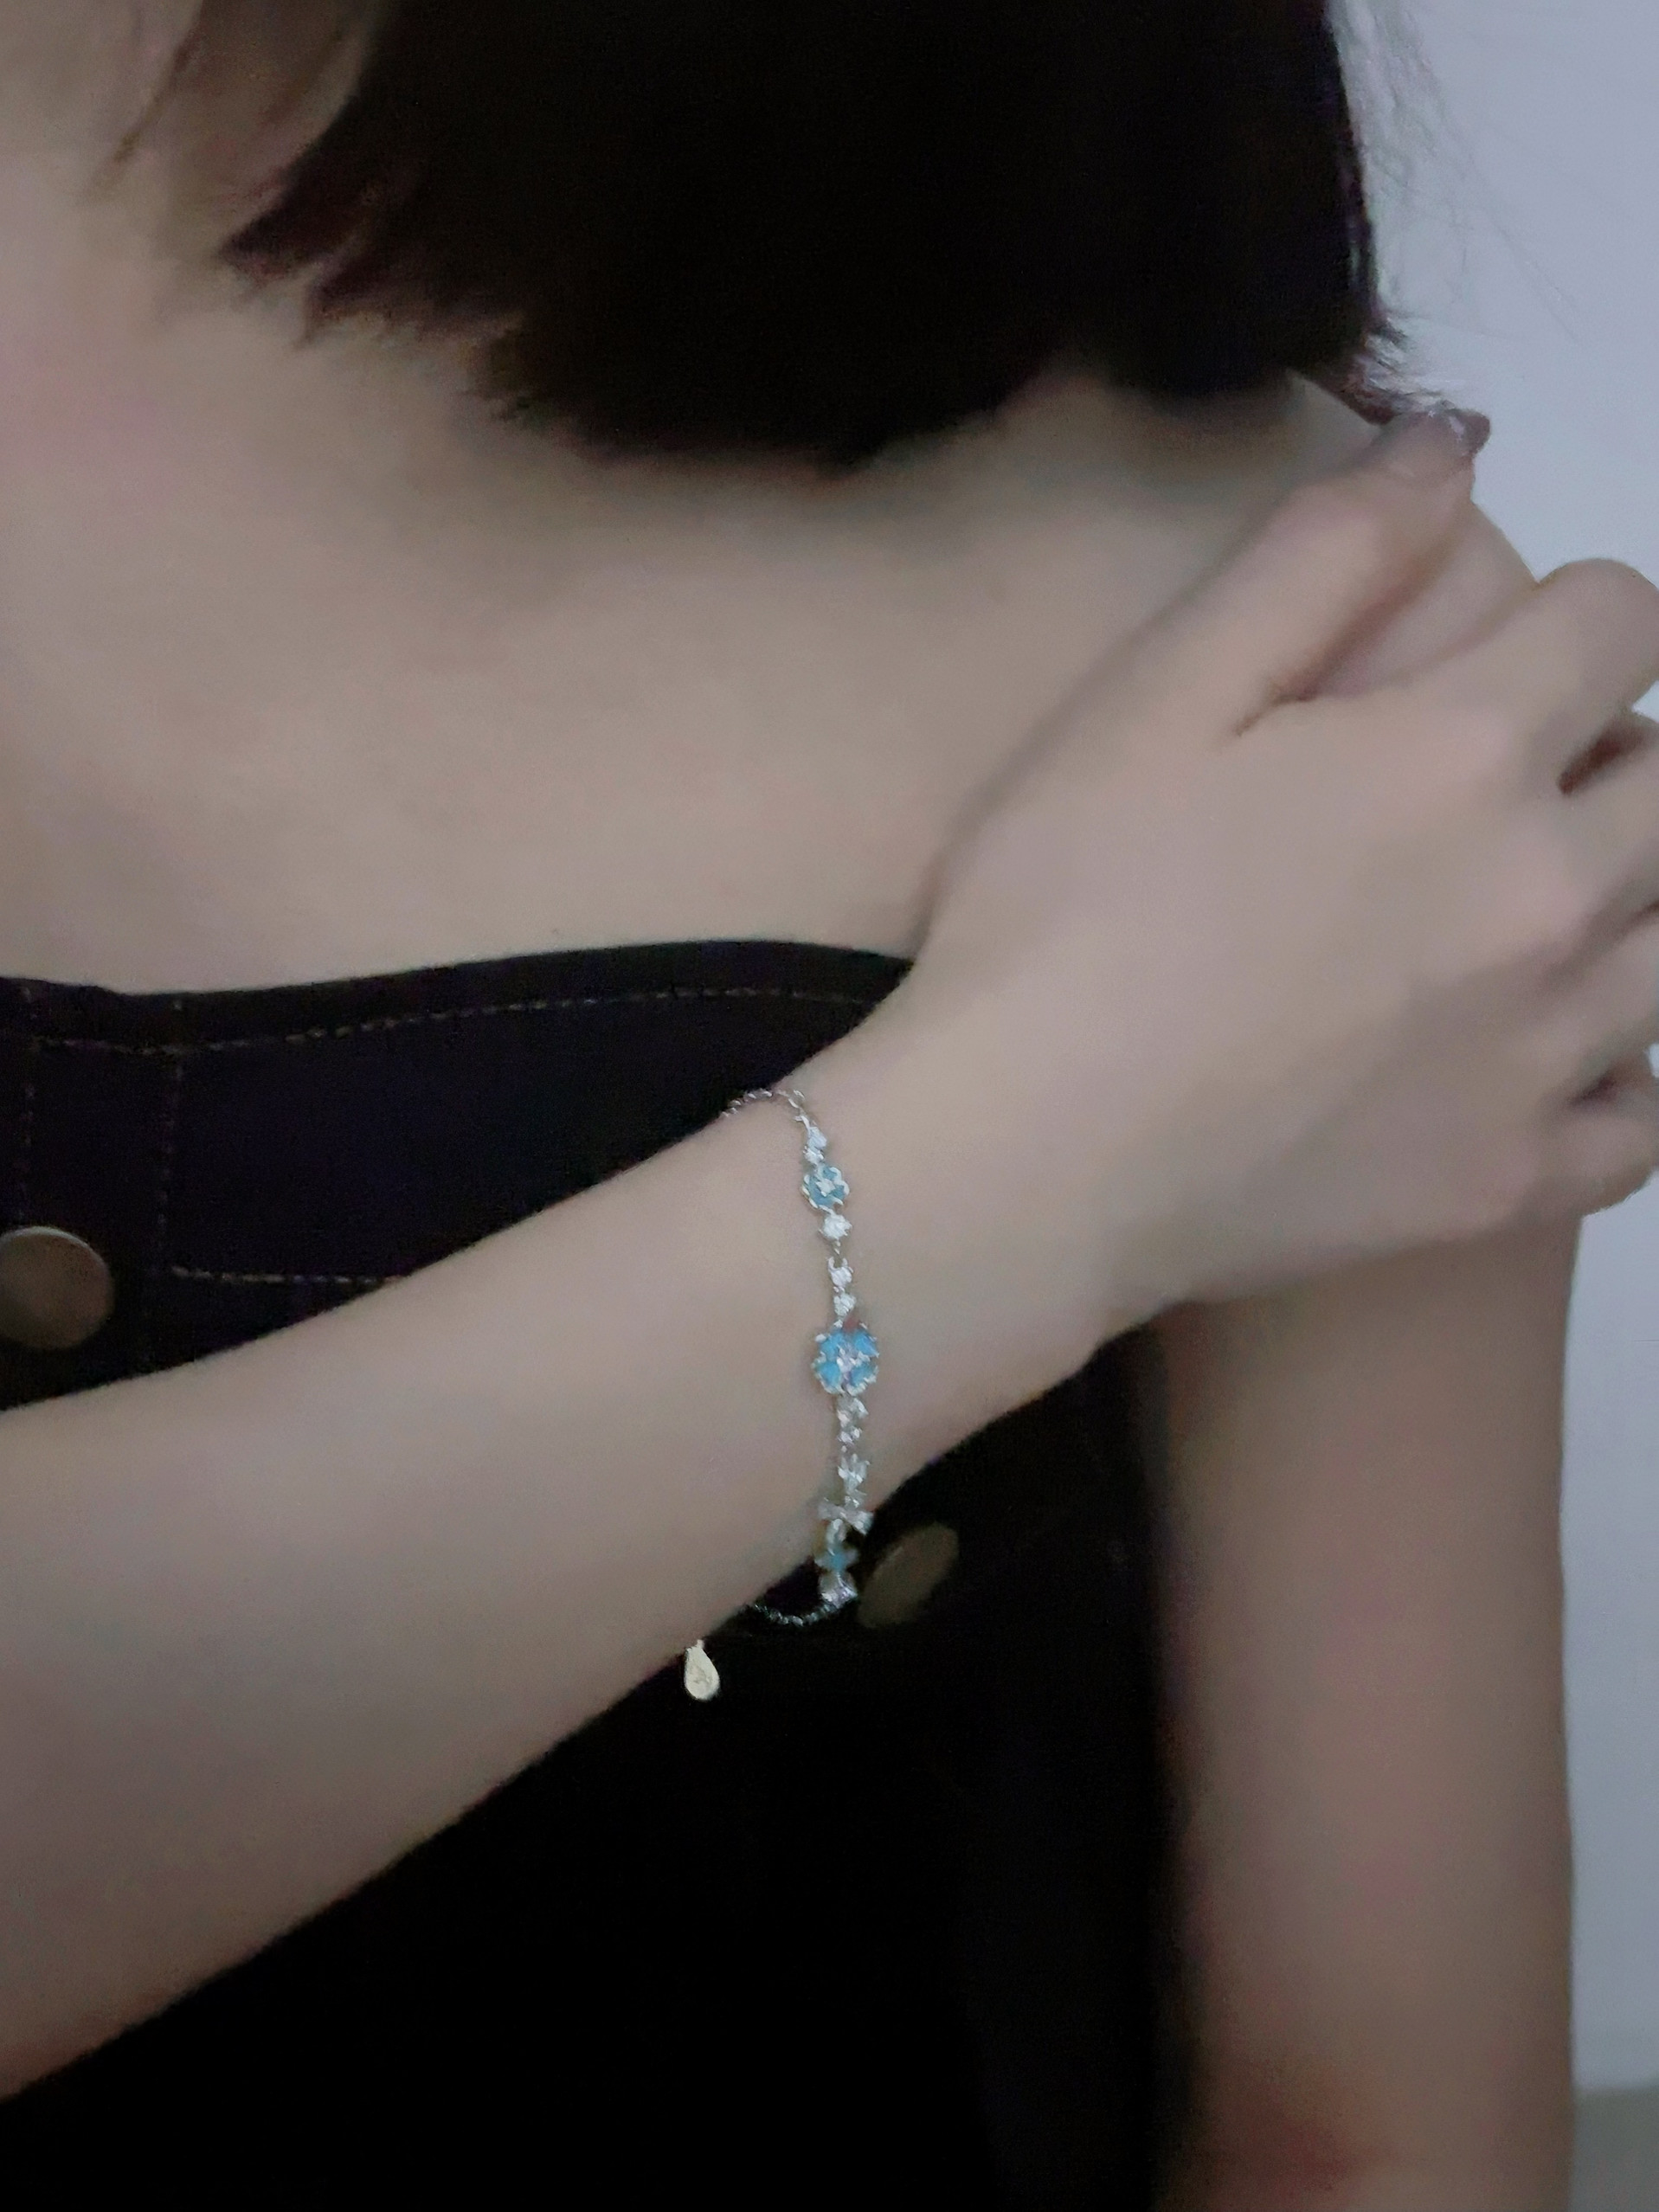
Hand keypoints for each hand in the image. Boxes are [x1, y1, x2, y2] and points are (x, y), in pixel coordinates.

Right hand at [900, 411, 1658, 1327]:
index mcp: (1461, 754)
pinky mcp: (1517, 1179)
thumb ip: (1320, 555)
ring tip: (1524, 916)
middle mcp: (1547, 892)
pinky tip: (1550, 1060)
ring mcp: (1547, 1051)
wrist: (1026, 1159)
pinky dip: (1624, 1080)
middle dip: (1613, 754)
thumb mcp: (1155, 696)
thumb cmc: (1061, 912)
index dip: (1571, 615)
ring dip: (1628, 901)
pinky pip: (1648, 1123)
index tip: (1498, 653)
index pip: (1621, 622)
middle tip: (1499, 786)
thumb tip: (1456, 440)